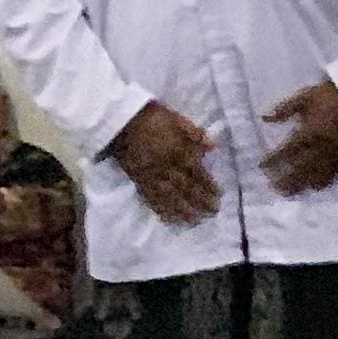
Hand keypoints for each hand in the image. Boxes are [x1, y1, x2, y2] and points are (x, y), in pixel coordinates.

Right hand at [107, 102, 221, 224]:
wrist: (118, 121)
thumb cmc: (150, 117)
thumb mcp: (176, 119)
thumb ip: (195, 133)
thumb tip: (214, 147)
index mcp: (177, 151)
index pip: (196, 172)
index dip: (208, 184)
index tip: (219, 195)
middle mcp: (165, 166)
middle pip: (185, 186)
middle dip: (199, 200)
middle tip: (213, 212)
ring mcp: (150, 174)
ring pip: (169, 195)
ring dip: (182, 209)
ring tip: (194, 221)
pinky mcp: (137, 179)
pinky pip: (149, 196)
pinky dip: (159, 208)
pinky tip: (168, 218)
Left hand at [259, 80, 337, 195]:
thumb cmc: (330, 97)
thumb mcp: (304, 97)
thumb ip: (285, 109)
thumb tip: (265, 118)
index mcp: (309, 132)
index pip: (288, 150)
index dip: (274, 160)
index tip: (261, 166)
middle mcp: (321, 147)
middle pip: (301, 168)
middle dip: (286, 179)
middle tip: (273, 187)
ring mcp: (334, 154)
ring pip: (316, 174)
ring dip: (302, 185)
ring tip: (289, 193)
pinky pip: (333, 173)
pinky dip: (322, 182)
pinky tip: (314, 188)